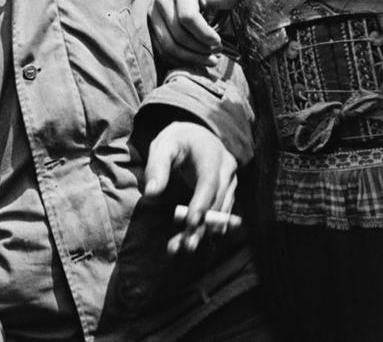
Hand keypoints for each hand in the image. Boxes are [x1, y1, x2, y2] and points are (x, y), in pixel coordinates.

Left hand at [143, 120, 237, 254]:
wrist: (199, 135)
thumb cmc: (178, 139)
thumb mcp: (163, 145)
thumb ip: (157, 167)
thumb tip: (151, 194)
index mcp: (212, 153)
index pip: (210, 181)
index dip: (202, 202)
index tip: (191, 222)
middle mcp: (227, 170)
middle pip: (217, 202)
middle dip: (202, 225)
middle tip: (186, 245)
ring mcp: (231, 184)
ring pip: (220, 214)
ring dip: (202, 232)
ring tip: (179, 247)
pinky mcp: (228, 195)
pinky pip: (219, 216)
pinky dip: (205, 229)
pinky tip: (188, 240)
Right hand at [150, 0, 244, 66]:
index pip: (188, 17)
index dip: (204, 34)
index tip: (219, 41)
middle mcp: (162, 0)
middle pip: (179, 34)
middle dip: (201, 48)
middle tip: (218, 52)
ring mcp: (152, 14)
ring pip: (168, 45)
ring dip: (191, 58)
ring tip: (210, 60)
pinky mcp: (149, 27)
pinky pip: (162, 50)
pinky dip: (179, 60)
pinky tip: (196, 60)